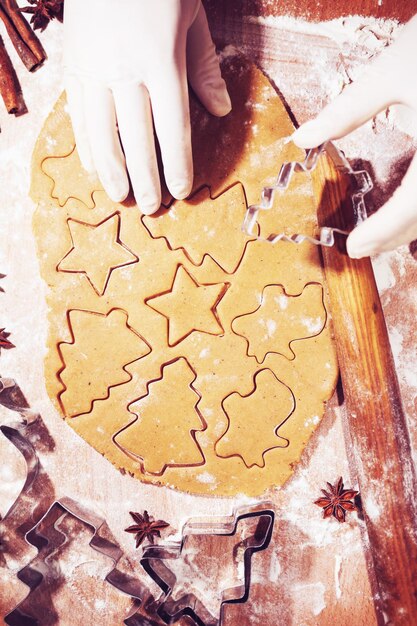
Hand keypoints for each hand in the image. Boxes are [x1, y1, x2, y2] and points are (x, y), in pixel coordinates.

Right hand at [63, 0, 230, 213]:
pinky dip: (86, 144)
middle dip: (145, 178)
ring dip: (112, 171)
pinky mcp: (72, 64)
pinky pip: (78, 115)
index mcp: (161, 60)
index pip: (172, 128)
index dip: (177, 165)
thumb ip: (205, 68)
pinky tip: (94, 167)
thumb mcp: (192, 18)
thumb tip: (221, 112)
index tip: (181, 192)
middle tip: (151, 207)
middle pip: (136, 139)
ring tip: (120, 197)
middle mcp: (124, 70)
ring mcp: (93, 68)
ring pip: (102, 134)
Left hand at [292, 15, 416, 258]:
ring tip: (386, 233)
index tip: (354, 248)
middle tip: (366, 247)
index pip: (411, 204)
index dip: (381, 231)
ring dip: (415, 224)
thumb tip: (303, 137)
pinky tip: (412, 203)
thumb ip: (347, 112)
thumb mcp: (389, 73)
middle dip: (396, 235)